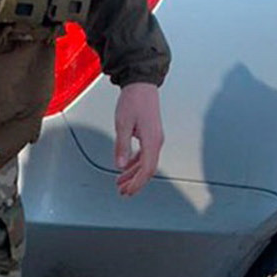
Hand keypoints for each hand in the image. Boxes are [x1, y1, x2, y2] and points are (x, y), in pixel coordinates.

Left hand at [112, 81, 162, 196]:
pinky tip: (126, 167)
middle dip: (135, 183)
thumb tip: (120, 165)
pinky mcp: (151, 134)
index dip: (137, 183)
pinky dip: (135, 164)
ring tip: (121, 183)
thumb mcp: (123, 124)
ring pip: (146, 163)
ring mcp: (155, 138)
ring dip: (133, 174)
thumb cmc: (133, 100)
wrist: (141, 84)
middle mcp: (156, 141)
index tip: (127, 191)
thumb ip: (122, 146)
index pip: (146, 169)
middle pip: (147, 170)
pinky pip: (144, 155)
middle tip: (123, 192)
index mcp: (152, 141)